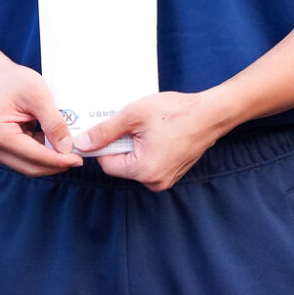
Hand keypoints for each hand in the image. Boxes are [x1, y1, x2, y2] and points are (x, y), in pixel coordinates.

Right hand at [0, 58, 81, 175]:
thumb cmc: (12, 81)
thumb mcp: (38, 94)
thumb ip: (53, 122)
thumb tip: (66, 148)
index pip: (34, 156)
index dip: (59, 160)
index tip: (79, 159)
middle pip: (31, 167)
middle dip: (56, 164)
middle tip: (77, 158)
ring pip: (28, 166)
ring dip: (48, 160)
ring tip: (67, 149)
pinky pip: (23, 159)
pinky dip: (40, 154)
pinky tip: (52, 144)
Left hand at [73, 91, 227, 191]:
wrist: (211, 114)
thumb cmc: (176, 112)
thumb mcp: (134, 115)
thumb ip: (105, 131)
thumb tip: (82, 143)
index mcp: (143, 170)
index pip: (107, 163)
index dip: (104, 144)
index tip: (110, 127)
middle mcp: (154, 182)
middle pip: (121, 165)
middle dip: (121, 144)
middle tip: (133, 124)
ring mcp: (165, 180)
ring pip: (135, 163)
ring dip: (135, 146)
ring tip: (148, 128)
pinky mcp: (172, 173)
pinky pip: (149, 163)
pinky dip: (147, 149)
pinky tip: (158, 133)